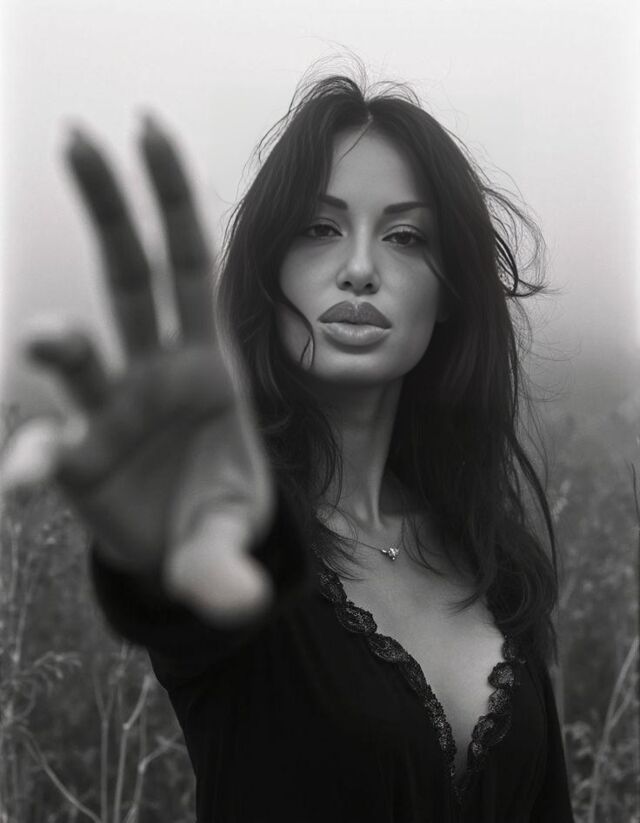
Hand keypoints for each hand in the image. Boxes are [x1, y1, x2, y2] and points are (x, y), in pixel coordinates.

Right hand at [1, 116, 275, 625]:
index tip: (146, 128)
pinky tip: (22, 481)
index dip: (172, 201)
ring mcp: (108, 411)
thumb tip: (240, 606)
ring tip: (46, 338)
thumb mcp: (234, 536)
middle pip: (126, 277)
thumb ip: (230, 566)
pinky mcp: (76, 458)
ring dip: (58, 340)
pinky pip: (44, 445)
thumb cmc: (219, 519)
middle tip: (76, 136)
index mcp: (207, 367)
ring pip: (78, 353)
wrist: (183, 554)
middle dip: (107, 209)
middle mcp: (151, 374)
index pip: (189, 269)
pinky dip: (29, 455)